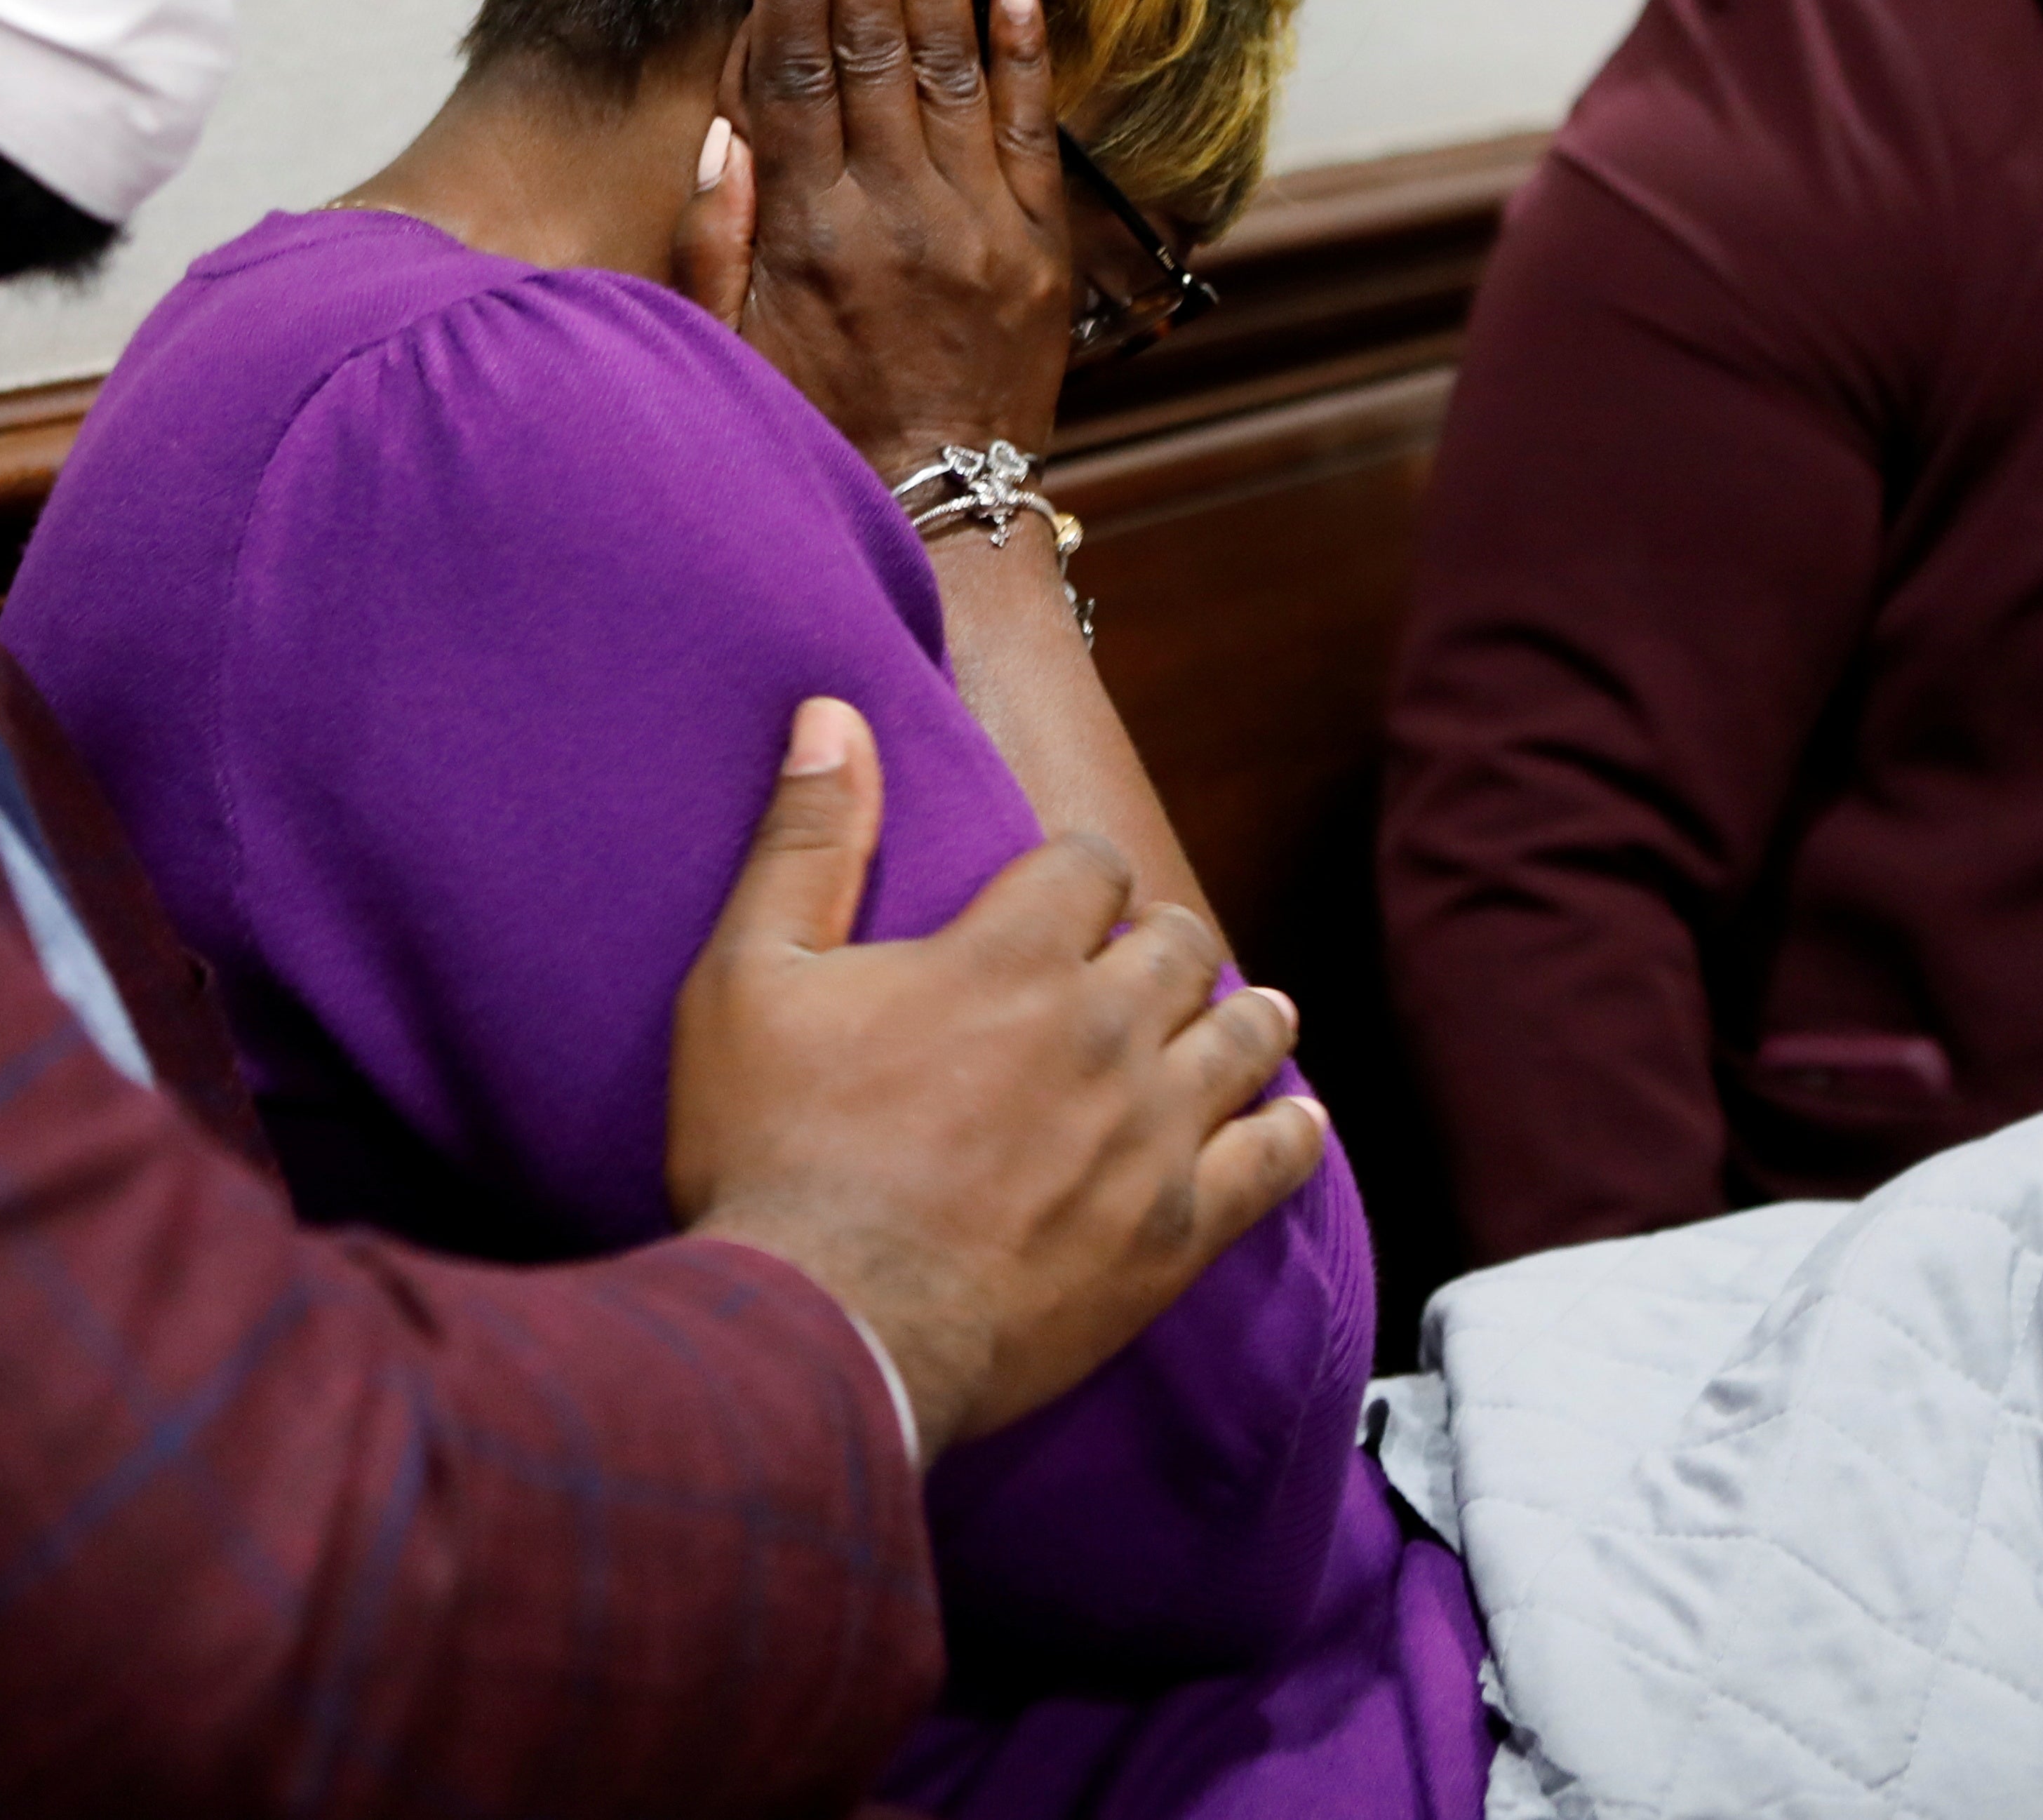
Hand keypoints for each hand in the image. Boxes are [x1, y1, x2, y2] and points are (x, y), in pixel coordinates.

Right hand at [666, 698, 1325, 1456]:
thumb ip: (808, 841)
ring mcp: (1150, 1134)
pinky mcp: (1176, 1232)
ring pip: (1243, 1039)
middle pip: (1181, 943)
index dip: (1080, 871)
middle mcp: (1102, 1029)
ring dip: (1242, 1017)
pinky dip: (1289, 1132)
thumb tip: (835, 714)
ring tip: (1242, 1016)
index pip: (1091, 862)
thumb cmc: (772, 1151)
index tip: (1067, 894)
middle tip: (1144, 961)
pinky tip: (1293, 1121)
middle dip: (1161, 939)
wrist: (827, 1328)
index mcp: (1007, 955)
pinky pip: (1273, 1161)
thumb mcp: (749, 976)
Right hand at [677, 0, 1073, 474]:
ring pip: (953, 64)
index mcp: (813, 234)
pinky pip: (1037, 127)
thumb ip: (719, 242)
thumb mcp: (730, 355)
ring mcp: (978, 224)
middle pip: (874, 43)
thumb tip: (722, 129)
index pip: (798, 72)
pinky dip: (1026, 47)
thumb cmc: (817, 436)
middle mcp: (897, 213)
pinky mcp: (1040, 245)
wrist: (940, 516)